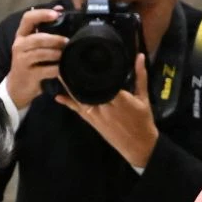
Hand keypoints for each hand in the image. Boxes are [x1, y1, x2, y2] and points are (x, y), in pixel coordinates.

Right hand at [6, 7, 68, 108]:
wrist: (17, 87)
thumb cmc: (30, 63)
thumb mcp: (33, 45)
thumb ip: (44, 29)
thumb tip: (60, 10)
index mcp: (21, 35)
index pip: (28, 18)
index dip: (42, 14)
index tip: (56, 14)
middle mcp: (19, 46)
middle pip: (38, 38)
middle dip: (55, 39)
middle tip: (67, 41)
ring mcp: (22, 61)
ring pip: (41, 53)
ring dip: (56, 53)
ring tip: (65, 54)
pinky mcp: (28, 75)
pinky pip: (45, 70)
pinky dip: (56, 69)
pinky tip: (62, 68)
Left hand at [55, 52, 158, 168]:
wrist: (138, 146)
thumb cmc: (143, 121)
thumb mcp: (143, 98)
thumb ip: (140, 76)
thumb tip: (140, 56)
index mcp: (119, 99)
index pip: (102, 82)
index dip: (92, 71)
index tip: (84, 57)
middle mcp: (105, 106)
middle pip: (87, 88)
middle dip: (77, 75)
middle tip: (67, 60)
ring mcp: (97, 115)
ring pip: (79, 98)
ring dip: (69, 87)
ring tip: (61, 73)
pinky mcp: (92, 122)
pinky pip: (78, 111)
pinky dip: (68, 103)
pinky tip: (58, 97)